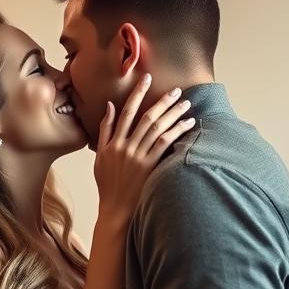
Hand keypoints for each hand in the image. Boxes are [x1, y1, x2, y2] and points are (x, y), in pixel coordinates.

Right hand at [94, 74, 195, 228]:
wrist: (115, 210)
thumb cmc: (108, 184)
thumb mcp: (100, 156)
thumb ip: (105, 130)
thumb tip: (111, 107)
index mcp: (113, 143)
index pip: (126, 112)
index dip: (137, 94)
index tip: (147, 79)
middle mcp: (126, 147)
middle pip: (146, 118)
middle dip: (163, 101)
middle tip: (177, 90)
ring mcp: (138, 157)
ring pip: (157, 129)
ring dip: (173, 114)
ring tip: (186, 104)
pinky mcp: (149, 167)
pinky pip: (165, 145)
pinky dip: (177, 132)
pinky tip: (188, 124)